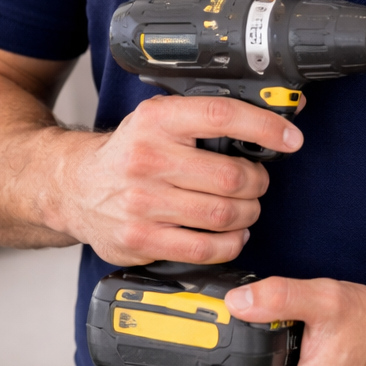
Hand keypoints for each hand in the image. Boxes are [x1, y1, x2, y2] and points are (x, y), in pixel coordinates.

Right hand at [53, 94, 303, 265]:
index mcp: (157, 119)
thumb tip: (275, 117)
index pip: (221, 116)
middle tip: (256, 182)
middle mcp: (148, 158)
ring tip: (244, 208)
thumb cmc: (129, 152)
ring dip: (247, 214)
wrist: (74, 187)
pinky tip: (230, 235)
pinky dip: (229, 244)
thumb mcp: (160, 119)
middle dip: (257, 182)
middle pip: (231, 176)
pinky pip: (204, 249)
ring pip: (223, 215)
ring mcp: (142, 202)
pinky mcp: (140, 239)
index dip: (264, 128)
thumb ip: (206, 118)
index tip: (290, 138)